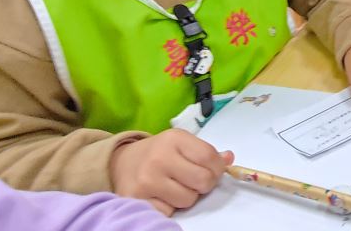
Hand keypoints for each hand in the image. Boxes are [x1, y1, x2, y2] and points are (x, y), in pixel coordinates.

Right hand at [110, 129, 233, 215]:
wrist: (121, 162)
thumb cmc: (158, 153)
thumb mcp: (181, 143)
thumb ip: (206, 152)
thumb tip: (229, 159)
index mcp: (174, 139)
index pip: (209, 158)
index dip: (217, 168)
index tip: (213, 170)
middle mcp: (159, 158)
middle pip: (202, 181)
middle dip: (204, 184)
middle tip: (195, 181)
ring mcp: (147, 180)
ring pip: (188, 200)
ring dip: (188, 197)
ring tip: (176, 187)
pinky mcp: (137, 200)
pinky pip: (169, 211)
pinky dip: (170, 206)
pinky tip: (162, 195)